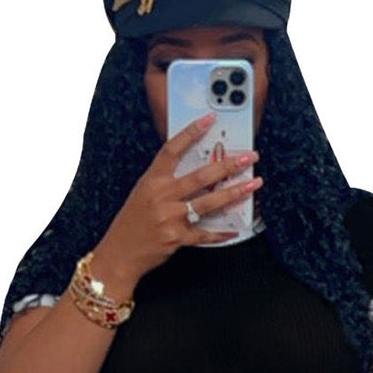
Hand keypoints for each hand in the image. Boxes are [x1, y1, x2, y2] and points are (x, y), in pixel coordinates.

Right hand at [96, 113, 262, 286]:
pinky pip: (204, 233)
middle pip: (201, 176)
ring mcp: (170, 217)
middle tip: (249, 157)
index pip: (173, 149)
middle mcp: (162, 196)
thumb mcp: (143, 193)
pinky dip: (221, 233)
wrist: (120, 253)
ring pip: (208, 202)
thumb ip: (166, 181)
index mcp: (152, 180)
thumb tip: (197, 171)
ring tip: (252, 185)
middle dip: (229, 165)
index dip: (192, 132)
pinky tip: (235, 229)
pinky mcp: (176, 238)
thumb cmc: (133, 222)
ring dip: (234, 193)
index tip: (210, 119)